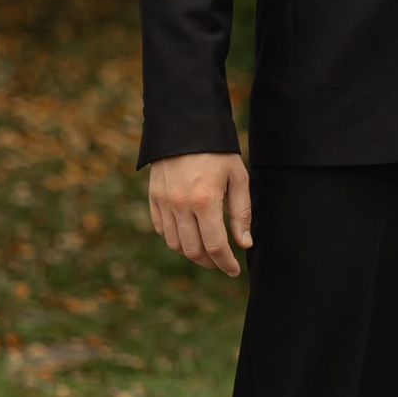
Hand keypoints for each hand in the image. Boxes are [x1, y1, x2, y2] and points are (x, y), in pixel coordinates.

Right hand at [149, 153, 251, 277]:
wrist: (185, 126)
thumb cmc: (217, 151)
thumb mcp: (237, 178)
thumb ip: (241, 213)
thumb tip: (244, 244)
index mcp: (204, 201)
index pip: (215, 246)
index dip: (226, 263)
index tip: (234, 271)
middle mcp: (180, 206)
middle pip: (193, 251)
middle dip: (210, 262)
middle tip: (222, 262)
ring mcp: (163, 203)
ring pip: (175, 244)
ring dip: (192, 253)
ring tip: (207, 251)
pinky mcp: (153, 198)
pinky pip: (161, 230)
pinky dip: (175, 239)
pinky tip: (189, 235)